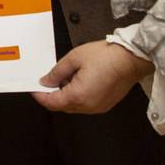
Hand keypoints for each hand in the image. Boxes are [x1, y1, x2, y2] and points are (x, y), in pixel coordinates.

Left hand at [31, 40, 152, 113]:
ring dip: (66, 95)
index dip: (40, 95)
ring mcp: (97, 107)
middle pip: (62, 106)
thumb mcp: (74, 58)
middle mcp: (88, 106)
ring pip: (74, 106)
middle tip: (49, 79)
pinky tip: (80, 80)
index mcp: (78, 96)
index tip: (34, 88)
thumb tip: (46, 81)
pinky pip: (85, 104)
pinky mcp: (104, 105)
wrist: (131, 59)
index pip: (51, 102)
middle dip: (52, 94)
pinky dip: (78, 95)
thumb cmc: (107, 57)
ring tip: (68, 75)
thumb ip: (57, 72)